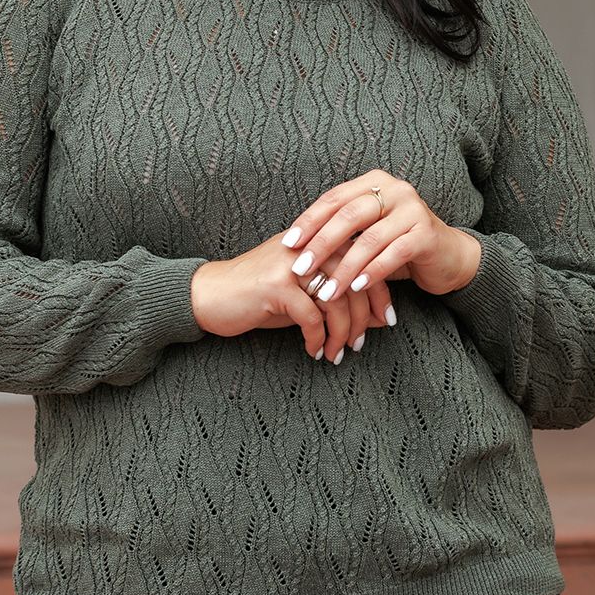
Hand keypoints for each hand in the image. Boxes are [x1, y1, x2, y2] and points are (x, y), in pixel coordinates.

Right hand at [189, 229, 401, 361]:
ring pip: (337, 299)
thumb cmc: (258, 298)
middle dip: (364, 318)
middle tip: (360, 344)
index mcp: (318, 242)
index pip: (365, 261)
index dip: (380, 292)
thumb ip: (338, 300)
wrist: (208, 296)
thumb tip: (378, 316)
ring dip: (341, 333)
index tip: (386, 320)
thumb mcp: (304, 297)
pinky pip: (311, 316)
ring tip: (337, 353)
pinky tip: (313, 351)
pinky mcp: (275, 285)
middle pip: (356, 280)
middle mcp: (308, 246)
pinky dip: (316, 339)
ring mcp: (291, 264)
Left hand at [280, 170, 476, 303]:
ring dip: (344, 268)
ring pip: (369, 239)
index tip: (288, 244)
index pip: (334, 199)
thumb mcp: (367, 232)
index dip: (309, 221)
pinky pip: (393, 254)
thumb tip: (294, 246)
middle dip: (320, 245)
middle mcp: (395, 190)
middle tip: (301, 269)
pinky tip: (356, 288)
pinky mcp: (427, 234)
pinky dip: (372, 272)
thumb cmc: (398, 245)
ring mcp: (413, 210)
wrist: (448, 257)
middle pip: (348, 216)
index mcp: (375, 182)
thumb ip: (341, 231)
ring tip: (326, 291)